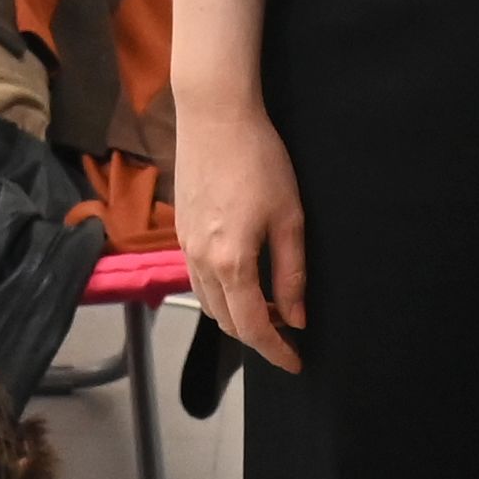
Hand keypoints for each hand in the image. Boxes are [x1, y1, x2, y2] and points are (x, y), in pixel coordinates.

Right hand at [178, 92, 308, 369]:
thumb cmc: (258, 159)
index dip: (276, 351)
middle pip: (226, 322)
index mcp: (231, 262)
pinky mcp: (181, 232)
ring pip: (209, 304)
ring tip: (270, 307)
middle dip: (258, 336)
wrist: (214, 116)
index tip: (295, 362)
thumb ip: (292, 272)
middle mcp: (201, 262)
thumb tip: (297, 317)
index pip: (253, 327)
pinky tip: (242, 279)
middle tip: (289, 332)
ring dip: (237, 316)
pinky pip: (198, 280)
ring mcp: (186, 247)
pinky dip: (220, 293)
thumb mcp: (290, 217)